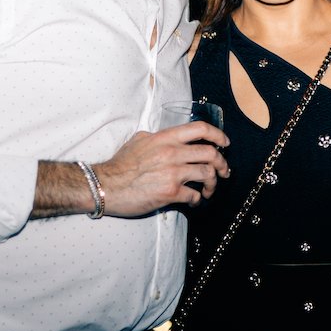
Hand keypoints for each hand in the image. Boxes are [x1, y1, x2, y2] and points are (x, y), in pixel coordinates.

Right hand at [97, 122, 230, 214]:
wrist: (105, 186)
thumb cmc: (119, 165)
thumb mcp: (139, 141)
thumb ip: (157, 137)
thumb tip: (169, 138)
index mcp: (165, 138)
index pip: (200, 128)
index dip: (218, 135)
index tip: (225, 143)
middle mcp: (172, 152)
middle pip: (211, 153)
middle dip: (222, 163)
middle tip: (224, 171)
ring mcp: (172, 173)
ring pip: (207, 174)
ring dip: (213, 184)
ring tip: (209, 190)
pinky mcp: (170, 193)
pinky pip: (194, 195)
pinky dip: (198, 199)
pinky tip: (194, 201)